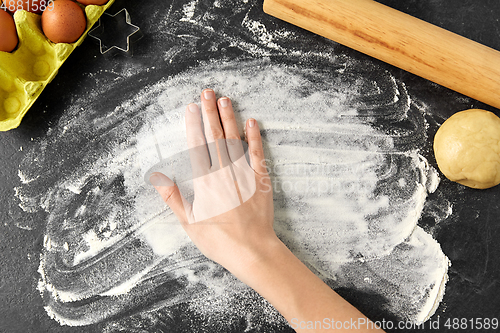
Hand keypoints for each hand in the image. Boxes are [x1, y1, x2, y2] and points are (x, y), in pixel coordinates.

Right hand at [150, 89, 276, 277]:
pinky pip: (257, 153)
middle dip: (210, 112)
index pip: (197, 146)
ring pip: (235, 139)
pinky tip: (252, 122)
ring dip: (229, 118)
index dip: (193, 124)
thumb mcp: (189, 223)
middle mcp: (224, 172)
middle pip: (215, 136)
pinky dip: (254, 137)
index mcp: (205, 182)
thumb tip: (157, 178)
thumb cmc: (219, 240)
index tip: (191, 107)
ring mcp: (244, 174)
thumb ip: (173, 198)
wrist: (252, 249)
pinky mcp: (261, 179)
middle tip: (207, 92)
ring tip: (225, 99)